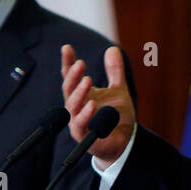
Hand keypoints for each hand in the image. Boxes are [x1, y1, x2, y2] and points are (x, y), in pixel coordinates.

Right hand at [61, 44, 135, 164]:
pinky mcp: (84, 136)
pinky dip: (85, 114)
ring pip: (72, 106)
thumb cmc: (115, 116)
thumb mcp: (119, 90)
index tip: (67, 48)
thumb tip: (113, 48)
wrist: (123, 142)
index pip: (71, 77)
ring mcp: (78, 122)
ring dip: (79, 92)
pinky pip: (80, 125)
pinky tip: (92, 104)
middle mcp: (76, 107)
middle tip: (80, 63)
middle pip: (69, 89)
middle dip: (73, 76)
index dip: (67, 63)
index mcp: (82, 95)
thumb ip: (115, 71)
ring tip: (88, 79)